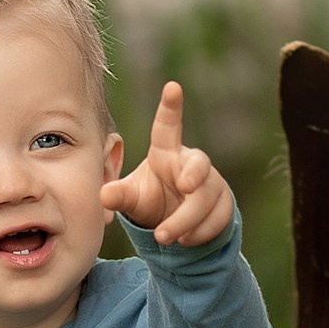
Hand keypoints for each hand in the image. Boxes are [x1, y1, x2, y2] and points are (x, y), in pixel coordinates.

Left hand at [99, 81, 234, 246]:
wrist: (176, 226)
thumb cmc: (152, 201)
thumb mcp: (133, 199)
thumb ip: (120, 196)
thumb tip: (103, 196)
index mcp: (166, 153)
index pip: (168, 127)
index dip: (171, 107)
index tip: (172, 86)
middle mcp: (192, 163)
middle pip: (199, 165)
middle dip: (194, 175)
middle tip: (183, 187)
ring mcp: (212, 183)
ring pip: (208, 198)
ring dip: (187, 219)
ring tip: (166, 236)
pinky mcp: (224, 204)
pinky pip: (220, 217)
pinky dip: (201, 232)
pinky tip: (185, 241)